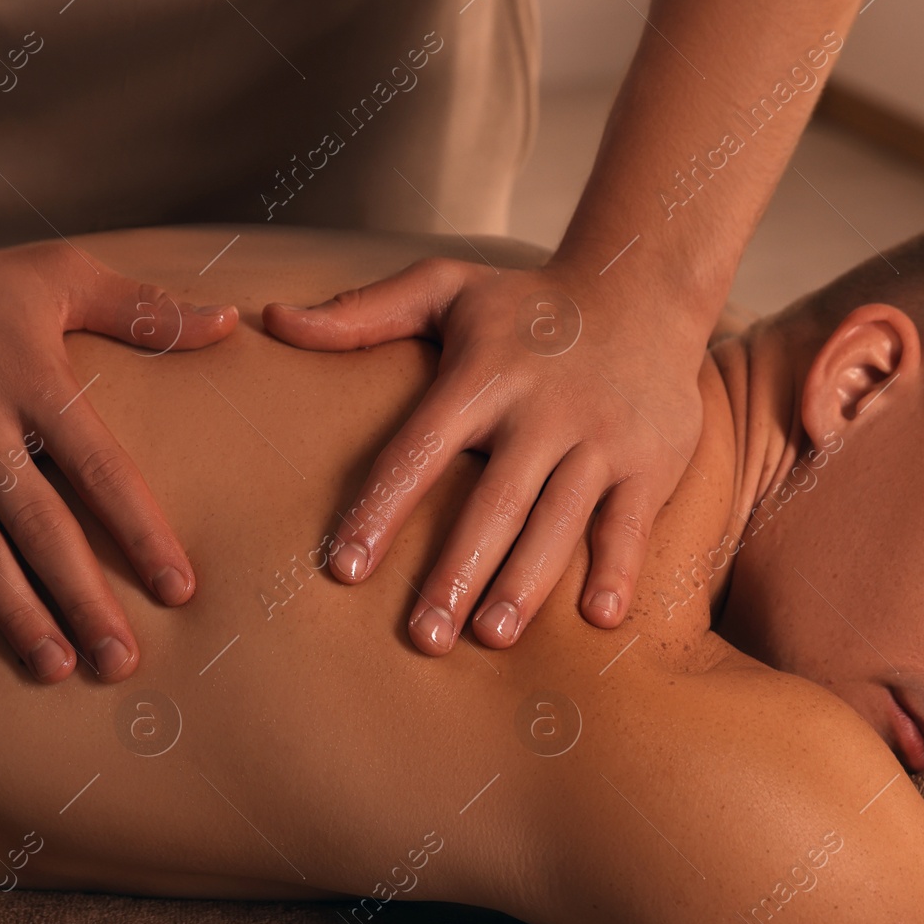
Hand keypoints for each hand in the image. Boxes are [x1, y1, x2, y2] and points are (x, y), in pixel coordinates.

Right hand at [0, 230, 236, 681]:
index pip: (101, 469)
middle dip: (84, 598)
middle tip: (122, 662)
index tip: (179, 590)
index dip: (141, 531)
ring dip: (14, 613)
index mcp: (33, 380)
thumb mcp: (61, 277)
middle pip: (42, 526)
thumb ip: (145, 309)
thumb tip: (227, 322)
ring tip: (56, 668)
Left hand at [263, 256, 705, 654]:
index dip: (381, 509)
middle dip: (457, 571)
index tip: (345, 569)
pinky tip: (597, 617)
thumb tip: (272, 320)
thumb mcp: (444, 290)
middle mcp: (542, 409)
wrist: (644, 286)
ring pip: (559, 519)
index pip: (420, 449)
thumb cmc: (526, 305)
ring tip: (491, 637)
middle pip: (494, 500)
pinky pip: (631, 522)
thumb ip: (360, 313)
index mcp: (482, 375)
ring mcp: (600, 436)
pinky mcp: (650, 459)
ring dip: (526, 581)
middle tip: (422, 637)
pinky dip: (618, 568)